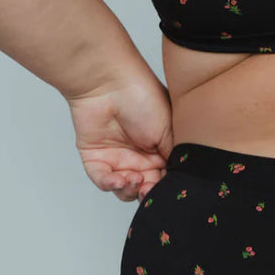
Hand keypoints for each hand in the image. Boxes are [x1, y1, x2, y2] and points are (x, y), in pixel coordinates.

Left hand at [65, 70, 173, 202]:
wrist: (110, 83)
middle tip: (147, 186)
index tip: (166, 188)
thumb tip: (178, 178)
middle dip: (147, 191)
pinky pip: (102, 181)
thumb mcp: (169, 128)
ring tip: (133, 179)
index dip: (165, 185)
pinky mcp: (96, 158)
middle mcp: (140, 154)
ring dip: (129, 190)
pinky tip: (119, 179)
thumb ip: (174, 155)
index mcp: (161, 146)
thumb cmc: (144, 97)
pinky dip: (111, 184)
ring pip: (124, 189)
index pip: (165, 175)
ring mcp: (118, 157)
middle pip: (145, 186)